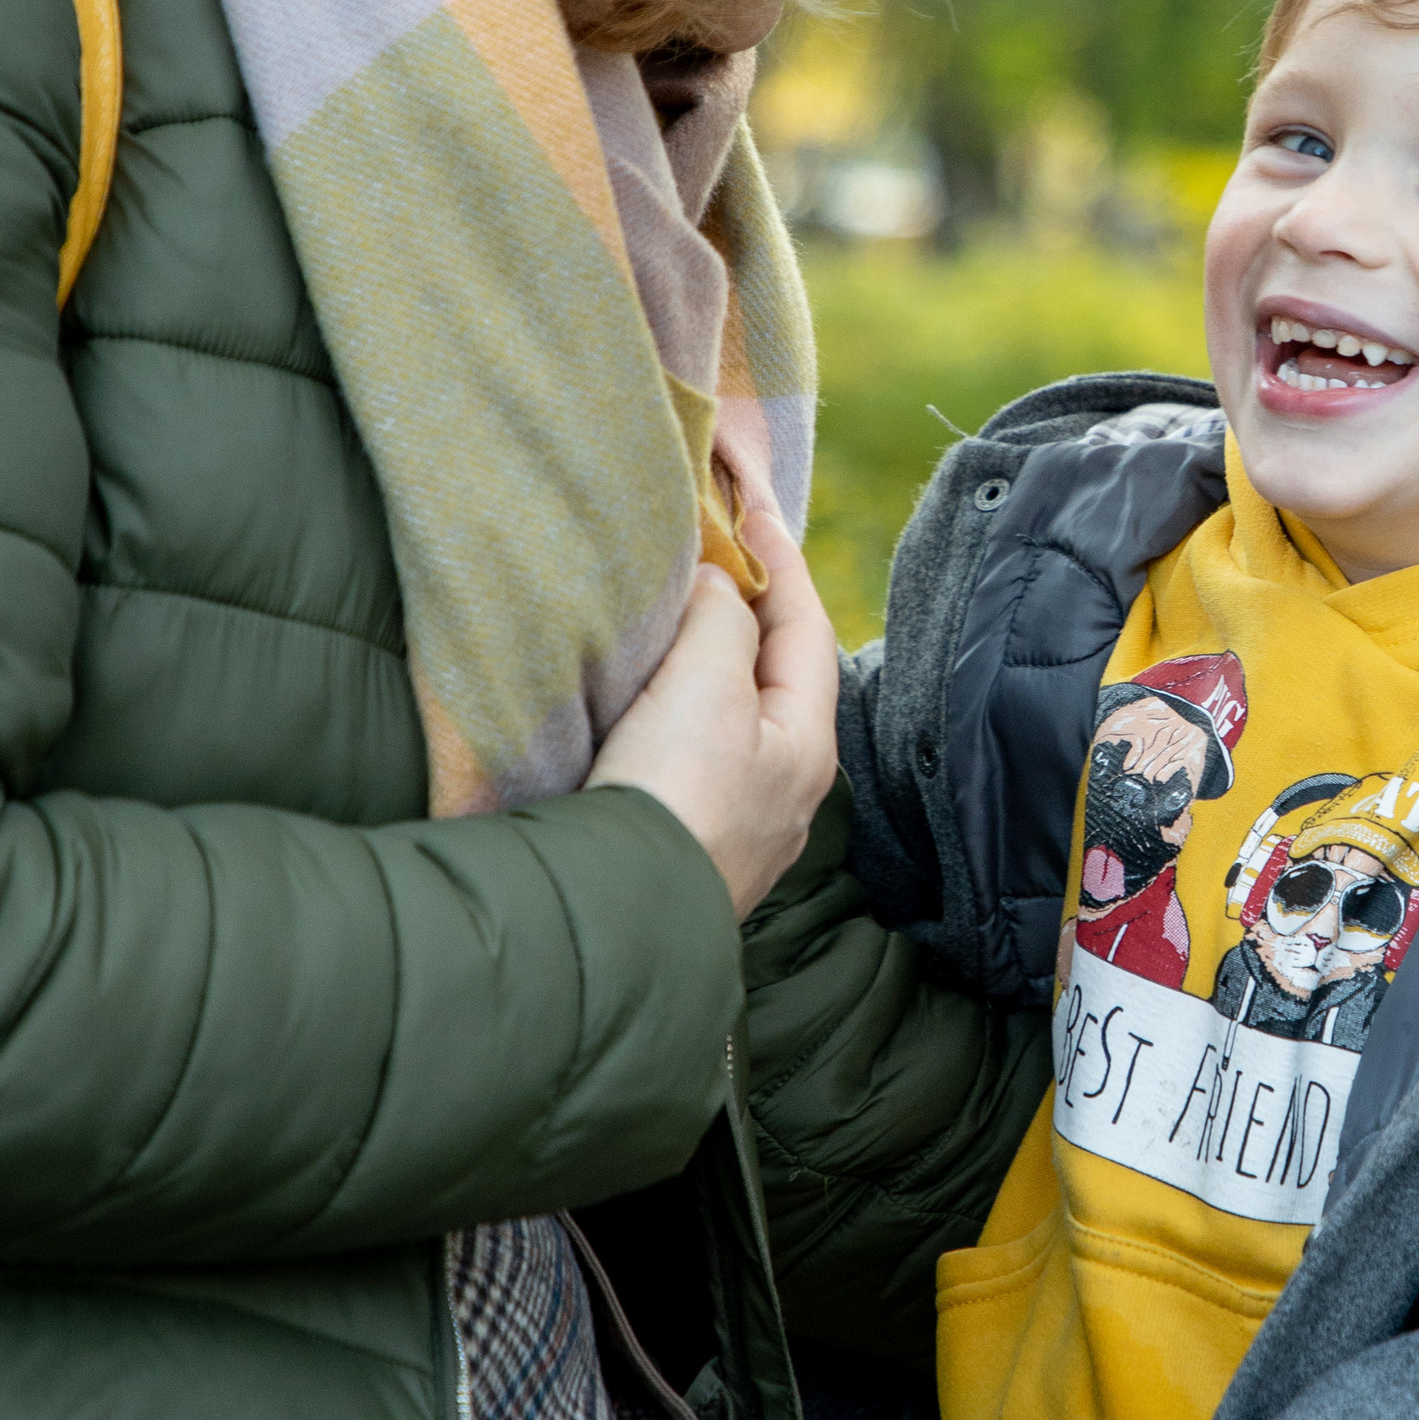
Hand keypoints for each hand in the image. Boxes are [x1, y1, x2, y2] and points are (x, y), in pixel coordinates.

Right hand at [586, 507, 839, 915]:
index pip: (806, 627)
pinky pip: (693, 752)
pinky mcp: (684, 842)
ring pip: (732, 715)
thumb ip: (722, 621)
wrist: (612, 913)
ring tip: (676, 613)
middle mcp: (784, 787)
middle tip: (712, 550)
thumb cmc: (672, 795)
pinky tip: (645, 701)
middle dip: (747, 608)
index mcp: (807, 744)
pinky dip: (677, 707)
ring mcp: (737, 822)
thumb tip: (721, 589)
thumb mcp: (707, 686)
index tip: (752, 505)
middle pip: (774, 672)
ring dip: (708, 658)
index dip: (780, 559)